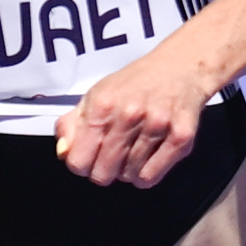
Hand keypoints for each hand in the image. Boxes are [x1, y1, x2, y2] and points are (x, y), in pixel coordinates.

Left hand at [53, 42, 224, 186]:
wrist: (179, 69)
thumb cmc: (134, 85)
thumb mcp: (95, 96)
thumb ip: (71, 125)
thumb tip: (64, 152)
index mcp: (103, 104)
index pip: (78, 160)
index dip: (81, 164)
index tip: (88, 159)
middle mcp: (129, 114)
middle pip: (103, 173)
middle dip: (103, 171)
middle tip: (111, 159)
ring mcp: (157, 125)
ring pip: (128, 176)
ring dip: (127, 171)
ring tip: (132, 153)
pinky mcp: (181, 136)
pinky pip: (151, 176)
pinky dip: (145, 175)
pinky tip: (146, 162)